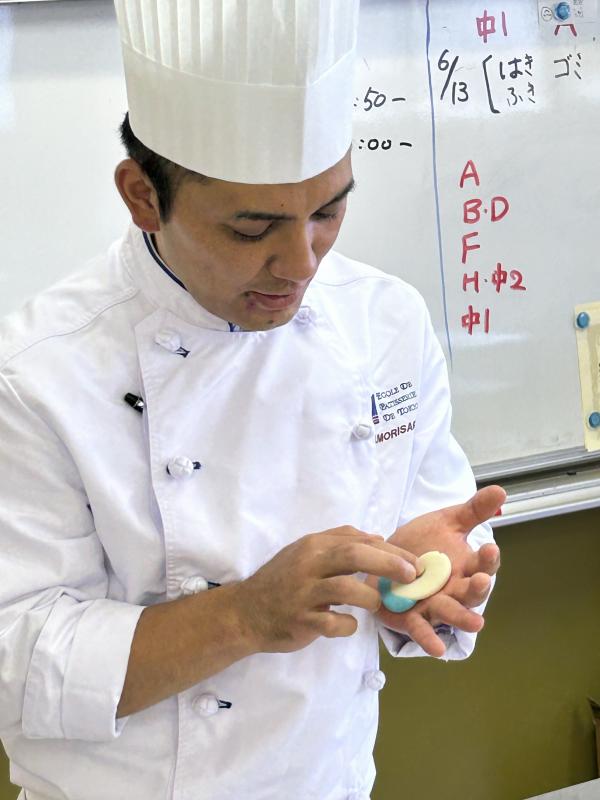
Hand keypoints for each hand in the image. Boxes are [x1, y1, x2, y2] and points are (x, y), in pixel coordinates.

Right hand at [233, 527, 420, 653]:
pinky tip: (348, 623)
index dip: (390, 550)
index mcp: (313, 545)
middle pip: (355, 556)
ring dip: (370, 597)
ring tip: (376, 603)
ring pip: (348, 589)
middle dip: (389, 564)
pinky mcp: (302, 620)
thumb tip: (378, 537)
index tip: (412, 562)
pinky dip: (348, 625)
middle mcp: (308, 564)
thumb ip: (339, 542)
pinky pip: (335, 623)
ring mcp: (304, 593)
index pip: (358, 540)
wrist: (246, 612)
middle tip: (411, 575)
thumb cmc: (282, 580)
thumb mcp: (306, 552)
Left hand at [369, 485, 504, 656]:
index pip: (482, 564)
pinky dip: (429, 639)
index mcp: (465, 566)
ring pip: (451, 612)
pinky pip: (422, 630)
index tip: (489, 547)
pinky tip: (437, 649)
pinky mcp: (412, 618)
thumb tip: (500, 490)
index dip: (487, 558)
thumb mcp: (445, 522)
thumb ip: (472, 511)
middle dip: (478, 588)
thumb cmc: (420, 543)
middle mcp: (454, 588)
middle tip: (482, 580)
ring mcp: (434, 605)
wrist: (383, 558)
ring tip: (477, 624)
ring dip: (462, 618)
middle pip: (471, 592)